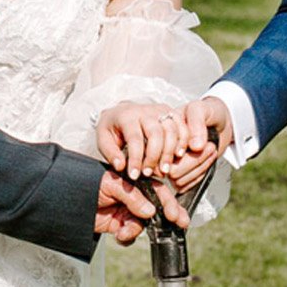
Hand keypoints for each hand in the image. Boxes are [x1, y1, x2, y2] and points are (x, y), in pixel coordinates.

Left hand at [97, 96, 231, 193]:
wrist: (122, 112)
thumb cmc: (113, 128)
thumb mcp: (103, 139)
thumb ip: (110, 153)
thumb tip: (121, 167)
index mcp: (127, 116)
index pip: (134, 138)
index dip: (136, 159)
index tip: (134, 176)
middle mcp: (145, 111)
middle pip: (156, 133)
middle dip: (154, 156)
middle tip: (150, 174)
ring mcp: (160, 110)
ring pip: (171, 130)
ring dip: (170, 152)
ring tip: (164, 170)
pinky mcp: (171, 113)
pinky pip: (182, 126)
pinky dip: (183, 142)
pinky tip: (178, 156)